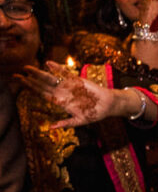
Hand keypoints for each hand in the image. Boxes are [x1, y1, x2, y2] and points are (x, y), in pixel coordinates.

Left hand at [19, 62, 137, 127]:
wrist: (108, 105)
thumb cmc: (94, 114)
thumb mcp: (80, 121)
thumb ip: (66, 123)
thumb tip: (51, 128)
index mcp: (60, 102)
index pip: (41, 94)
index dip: (31, 89)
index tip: (20, 83)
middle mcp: (61, 92)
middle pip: (42, 85)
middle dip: (29, 80)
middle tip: (16, 75)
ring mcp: (68, 85)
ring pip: (50, 78)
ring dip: (38, 73)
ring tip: (26, 68)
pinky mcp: (76, 80)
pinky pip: (64, 73)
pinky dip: (57, 68)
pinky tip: (48, 63)